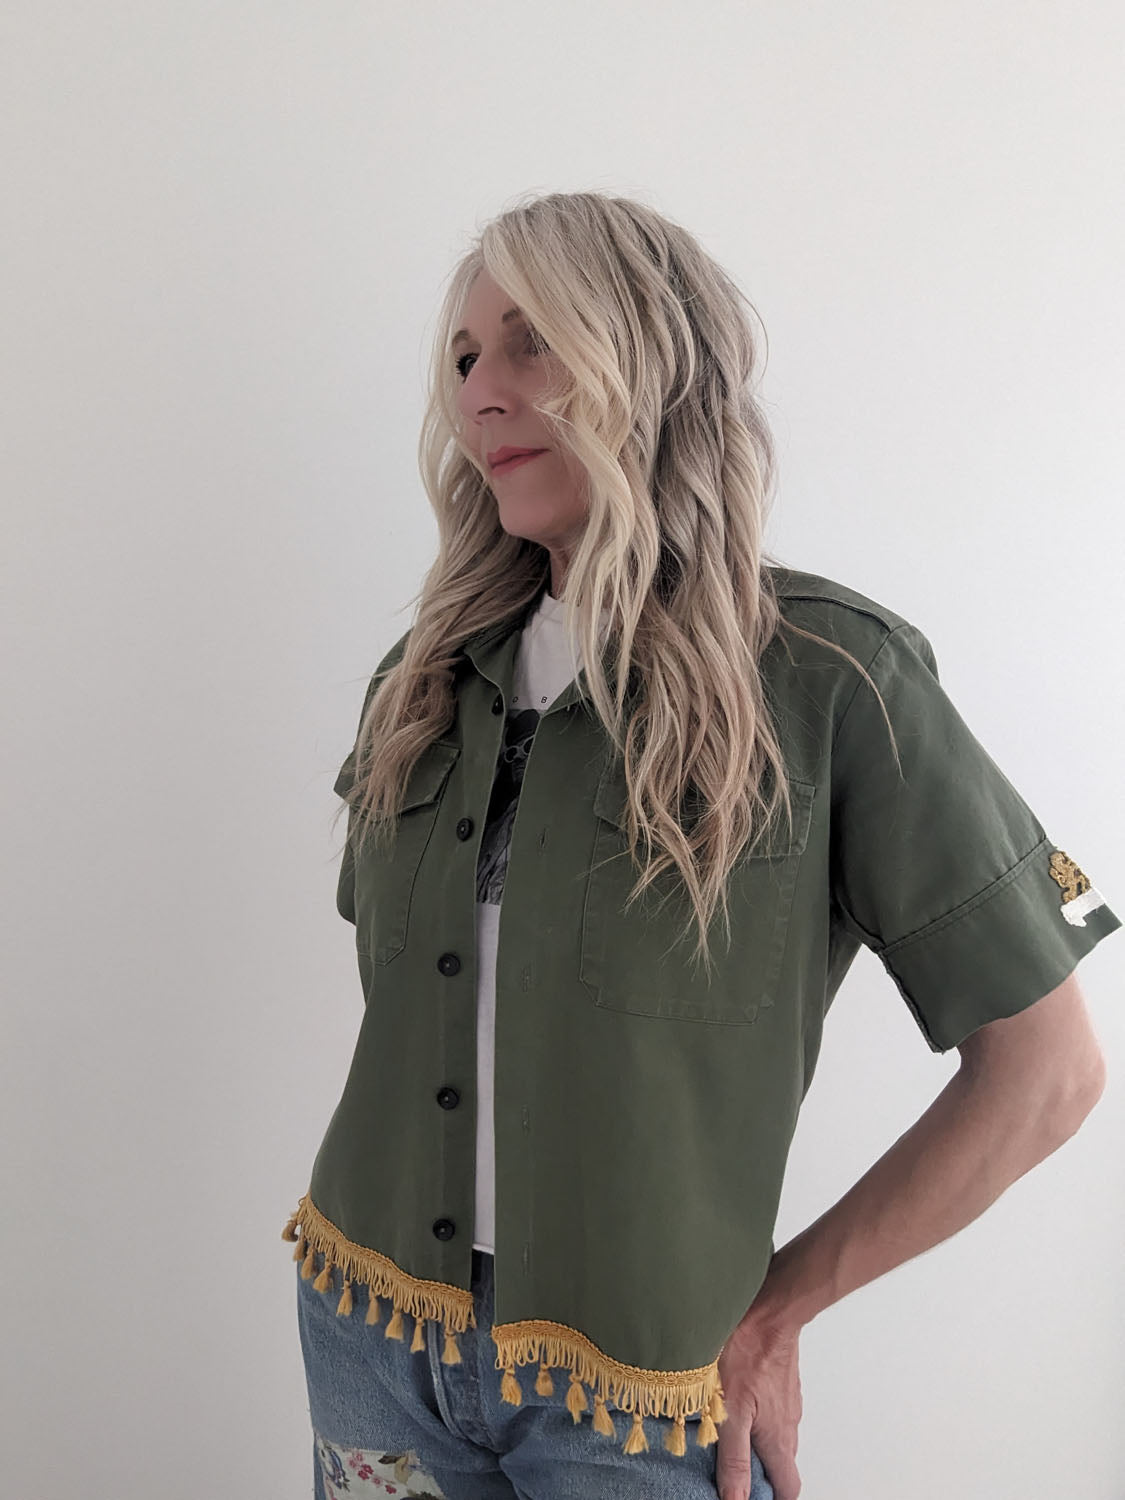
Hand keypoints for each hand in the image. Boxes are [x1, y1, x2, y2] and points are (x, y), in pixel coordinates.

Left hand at [714, 1307, 803, 1499]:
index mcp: (778, 1439)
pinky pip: (773, 1411)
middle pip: (780, 1464)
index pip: (788, 1487)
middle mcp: (788, 1424)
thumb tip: (737, 1498)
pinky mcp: (781, 1382)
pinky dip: (758, 1418)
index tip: (754, 1498)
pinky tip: (736, 1404)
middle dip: (761, 1472)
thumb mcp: (730, 1411)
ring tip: (728, 1435)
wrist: (768, 1310)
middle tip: (733, 1469)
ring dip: (757, 1443)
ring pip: (776, 1436)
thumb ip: (733, 1457)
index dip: (774, 1498)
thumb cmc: (747, 1353)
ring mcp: (787, 1402)